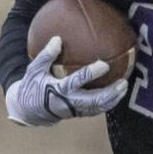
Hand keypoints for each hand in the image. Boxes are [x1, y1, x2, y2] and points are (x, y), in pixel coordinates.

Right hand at [5, 36, 128, 126]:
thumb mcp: (34, 70)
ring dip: (113, 99)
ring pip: (98, 107)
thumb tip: (58, 39)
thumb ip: (46, 55)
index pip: (77, 81)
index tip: (104, 64)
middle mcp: (68, 102)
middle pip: (94, 100)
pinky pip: (96, 110)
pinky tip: (117, 93)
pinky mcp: (78, 115)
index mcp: (58, 90)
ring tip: (124, 87)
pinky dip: (108, 103)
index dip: (90, 73)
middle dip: (110, 93)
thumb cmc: (32, 86)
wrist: (28, 111)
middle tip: (123, 81)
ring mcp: (75, 111)